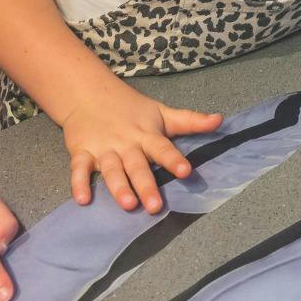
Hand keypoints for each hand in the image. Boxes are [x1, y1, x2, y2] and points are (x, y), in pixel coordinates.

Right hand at [62, 79, 222, 214]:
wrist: (89, 94)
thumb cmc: (131, 109)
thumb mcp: (162, 112)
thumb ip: (190, 120)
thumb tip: (221, 120)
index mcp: (146, 134)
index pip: (162, 148)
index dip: (174, 159)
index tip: (186, 172)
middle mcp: (126, 143)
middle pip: (137, 166)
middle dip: (146, 185)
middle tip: (155, 206)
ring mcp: (103, 148)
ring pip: (111, 170)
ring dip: (118, 187)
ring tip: (128, 204)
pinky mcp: (82, 152)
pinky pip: (79, 169)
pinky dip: (79, 183)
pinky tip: (83, 200)